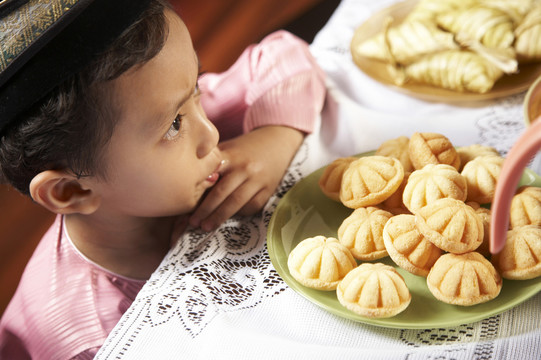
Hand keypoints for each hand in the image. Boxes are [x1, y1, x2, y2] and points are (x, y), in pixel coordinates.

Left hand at [189, 126, 303, 230]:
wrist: (277, 143)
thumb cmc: (245, 148)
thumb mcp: (228, 148)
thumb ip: (212, 163)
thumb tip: (187, 182)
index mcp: (231, 156)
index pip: (211, 175)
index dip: (198, 191)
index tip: (185, 203)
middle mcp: (245, 168)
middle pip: (221, 193)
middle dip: (205, 209)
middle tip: (193, 222)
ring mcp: (258, 180)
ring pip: (236, 203)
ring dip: (219, 217)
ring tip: (206, 226)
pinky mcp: (268, 191)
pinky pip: (251, 206)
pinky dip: (239, 214)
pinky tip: (228, 219)